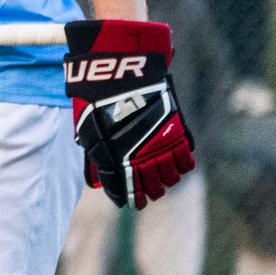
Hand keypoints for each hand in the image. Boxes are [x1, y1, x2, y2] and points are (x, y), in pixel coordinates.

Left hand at [65, 20, 195, 209]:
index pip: (126, 190)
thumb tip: (98, 181)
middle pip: (153, 187)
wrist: (117, 73)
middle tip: (151, 190)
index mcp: (114, 158)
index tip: (134, 201)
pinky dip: (183, 165)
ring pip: (171, 176)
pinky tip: (177, 164)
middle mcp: (140, 156)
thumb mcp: (88, 132)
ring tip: (164, 178)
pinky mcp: (176, 130)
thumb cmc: (97, 100)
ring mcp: (160, 144)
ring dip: (167, 180)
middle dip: (151, 191)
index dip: (130, 198)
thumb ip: (96, 158)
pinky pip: (187, 159)